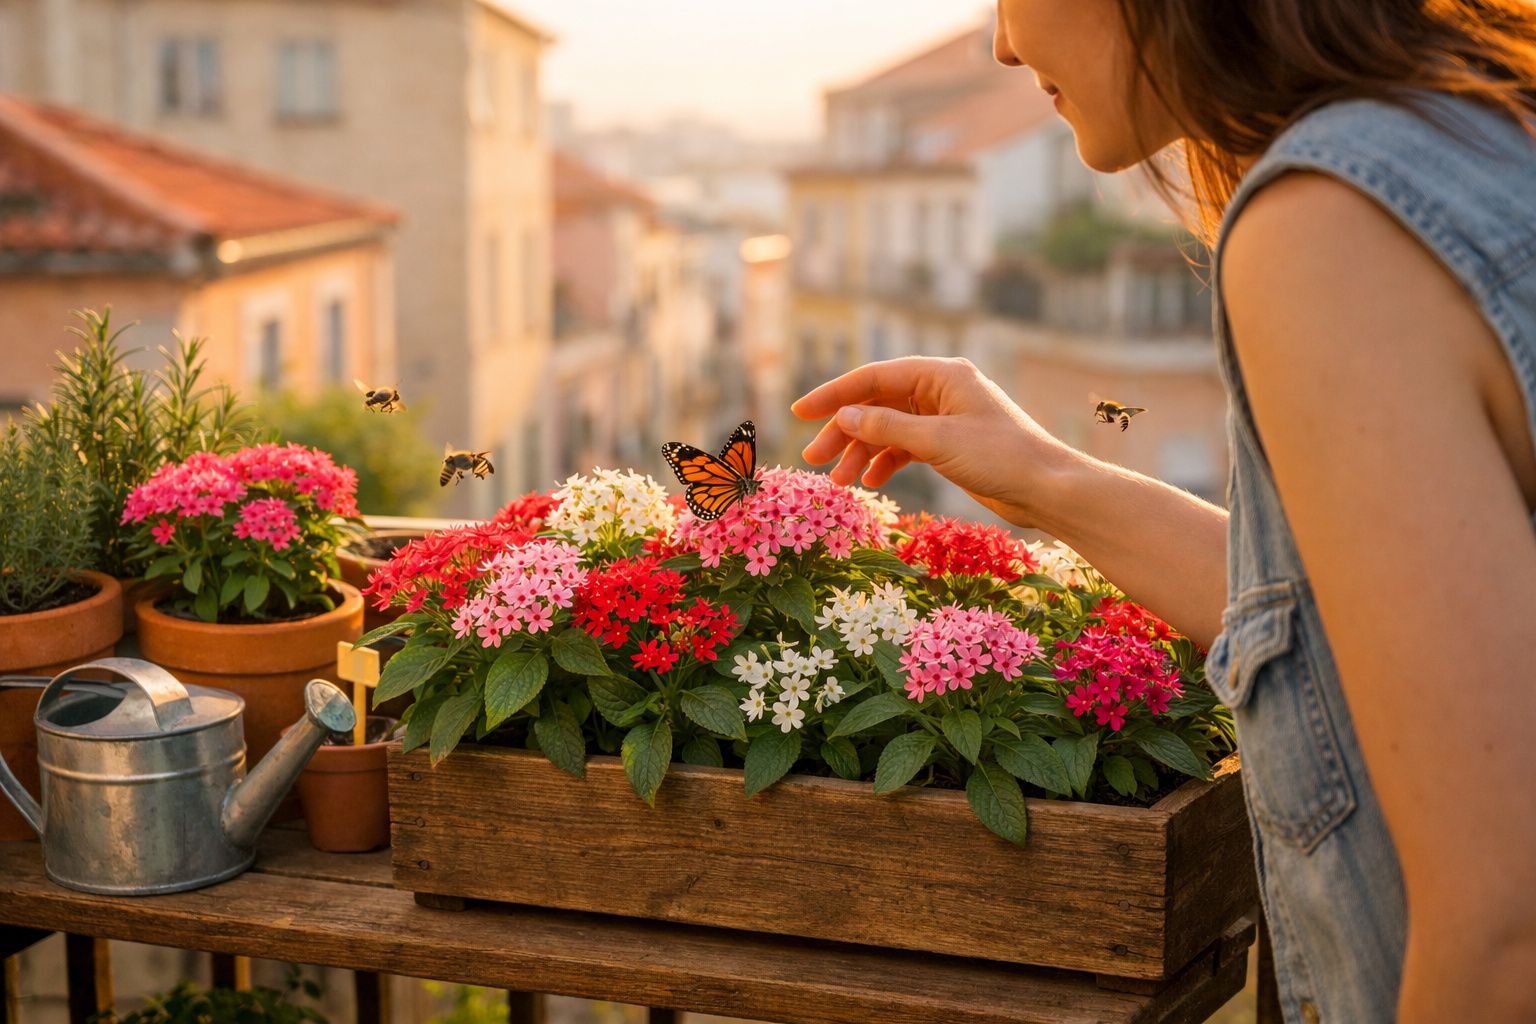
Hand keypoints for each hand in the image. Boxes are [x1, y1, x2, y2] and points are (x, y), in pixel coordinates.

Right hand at [791, 357, 1074, 528]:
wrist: (1047, 489)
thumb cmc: (1001, 457)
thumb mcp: (938, 442)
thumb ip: (887, 427)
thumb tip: (844, 416)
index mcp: (941, 375)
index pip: (874, 378)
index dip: (834, 395)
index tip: (800, 413)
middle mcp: (940, 390)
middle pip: (877, 404)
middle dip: (844, 431)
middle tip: (815, 460)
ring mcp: (945, 418)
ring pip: (889, 429)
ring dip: (862, 452)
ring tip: (840, 481)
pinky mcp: (950, 445)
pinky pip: (906, 447)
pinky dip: (886, 462)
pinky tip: (870, 481)